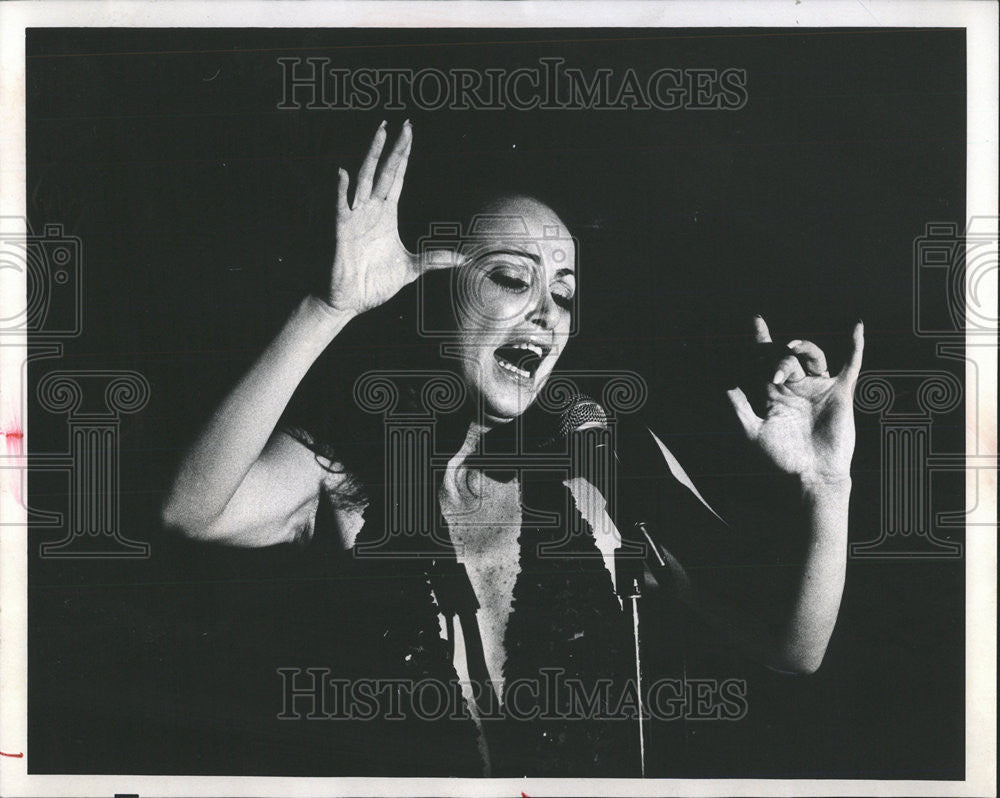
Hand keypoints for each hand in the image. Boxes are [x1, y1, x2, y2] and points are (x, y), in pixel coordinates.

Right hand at [323, 120, 452, 314]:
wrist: (347, 302)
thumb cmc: (372, 283)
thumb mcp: (410, 268)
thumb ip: (434, 259)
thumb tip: (464, 259)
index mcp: (386, 215)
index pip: (396, 177)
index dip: (403, 155)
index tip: (409, 132)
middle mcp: (369, 210)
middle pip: (382, 171)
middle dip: (391, 147)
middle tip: (400, 122)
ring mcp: (354, 218)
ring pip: (363, 180)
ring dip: (371, 156)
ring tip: (379, 133)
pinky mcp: (340, 233)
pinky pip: (338, 208)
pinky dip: (340, 191)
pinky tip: (344, 174)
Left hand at [725, 316, 864, 483]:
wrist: (811, 476)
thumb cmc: (779, 459)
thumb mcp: (750, 430)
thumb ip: (737, 405)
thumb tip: (722, 380)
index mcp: (772, 394)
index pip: (765, 360)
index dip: (760, 340)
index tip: (755, 320)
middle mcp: (795, 388)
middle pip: (785, 356)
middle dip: (776, 357)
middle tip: (773, 375)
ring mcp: (818, 389)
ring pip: (811, 355)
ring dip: (802, 349)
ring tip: (791, 350)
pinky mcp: (840, 393)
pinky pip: (850, 364)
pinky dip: (855, 345)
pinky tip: (856, 326)